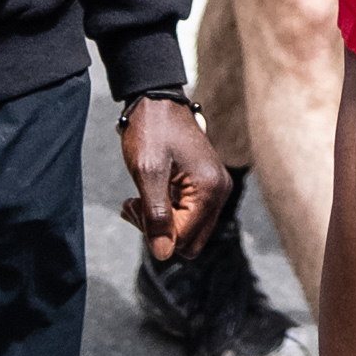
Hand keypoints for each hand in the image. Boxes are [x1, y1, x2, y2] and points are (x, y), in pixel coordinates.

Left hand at [118, 99, 229, 261]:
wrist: (156, 101)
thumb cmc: (151, 131)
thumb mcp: (147, 173)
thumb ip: (156, 215)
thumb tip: (163, 254)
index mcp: (210, 189)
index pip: (182, 239)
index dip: (154, 232)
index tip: (135, 205)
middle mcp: (220, 192)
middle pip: (189, 241)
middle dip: (159, 232)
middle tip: (137, 205)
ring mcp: (215, 188)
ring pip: (187, 231)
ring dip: (160, 222)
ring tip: (138, 199)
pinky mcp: (207, 185)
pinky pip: (188, 216)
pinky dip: (166, 213)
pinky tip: (147, 195)